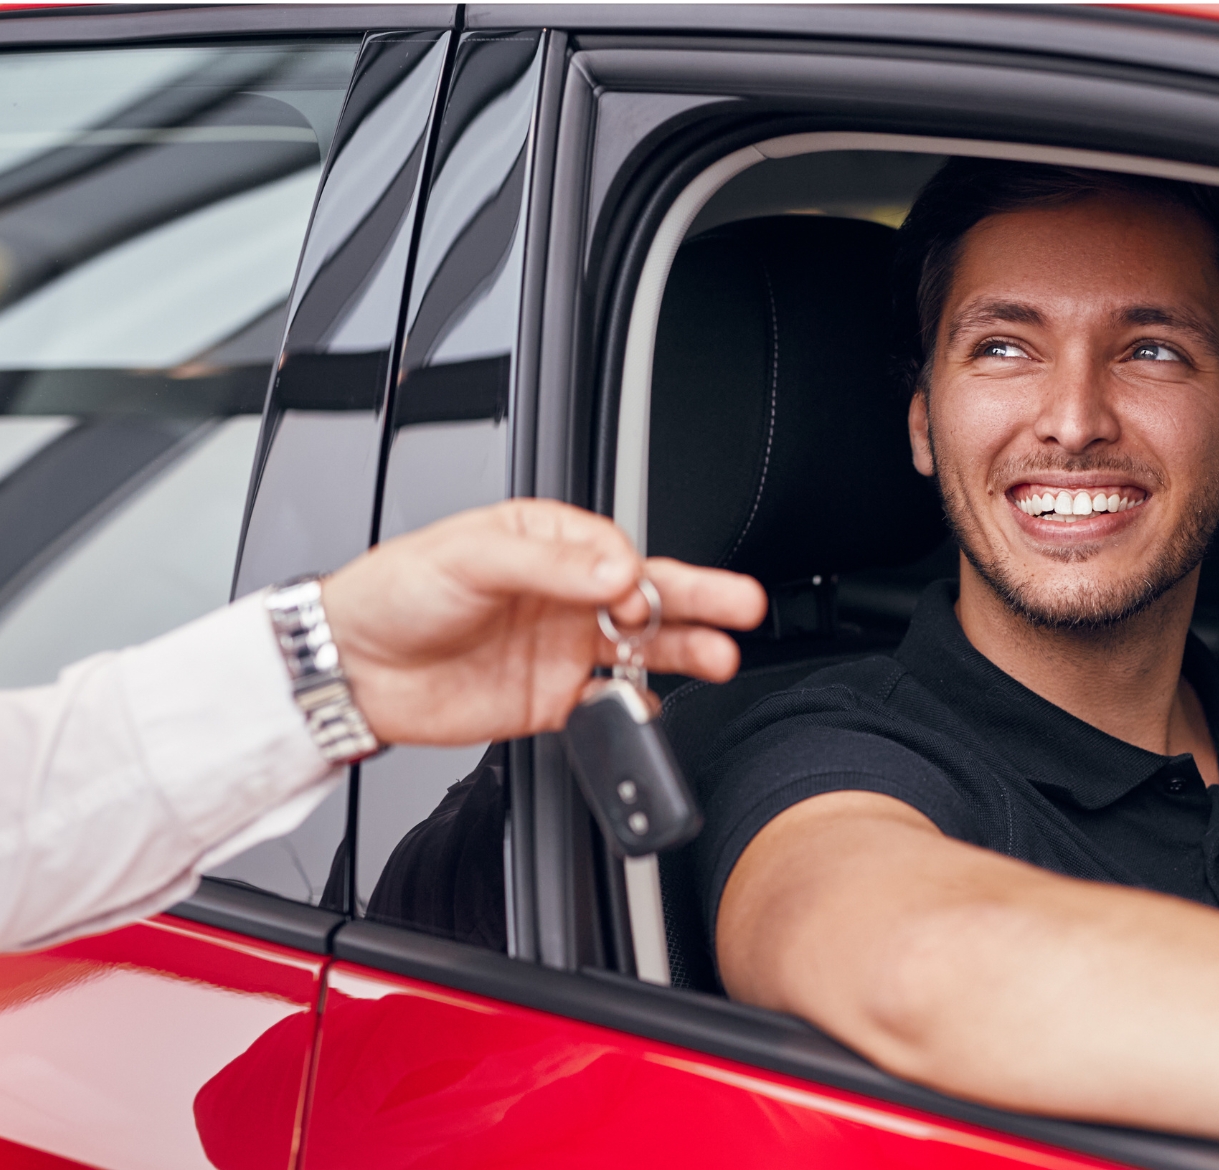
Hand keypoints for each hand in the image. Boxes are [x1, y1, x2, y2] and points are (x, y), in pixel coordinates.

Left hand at [318, 499, 765, 745]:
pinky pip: (608, 704)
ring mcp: (561, 648)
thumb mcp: (470, 557)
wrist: (352, 669)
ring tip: (722, 656)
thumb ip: (550, 566)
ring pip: (641, 648)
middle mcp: (563, 594)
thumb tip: (617, 572)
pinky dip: (635, 710)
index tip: (630, 592)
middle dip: (699, 598)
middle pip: (647, 595)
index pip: (615, 551)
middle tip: (741, 604)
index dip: (632, 572)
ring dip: (684, 651)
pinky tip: (652, 709)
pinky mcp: (551, 700)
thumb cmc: (396, 592)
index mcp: (546, 543)